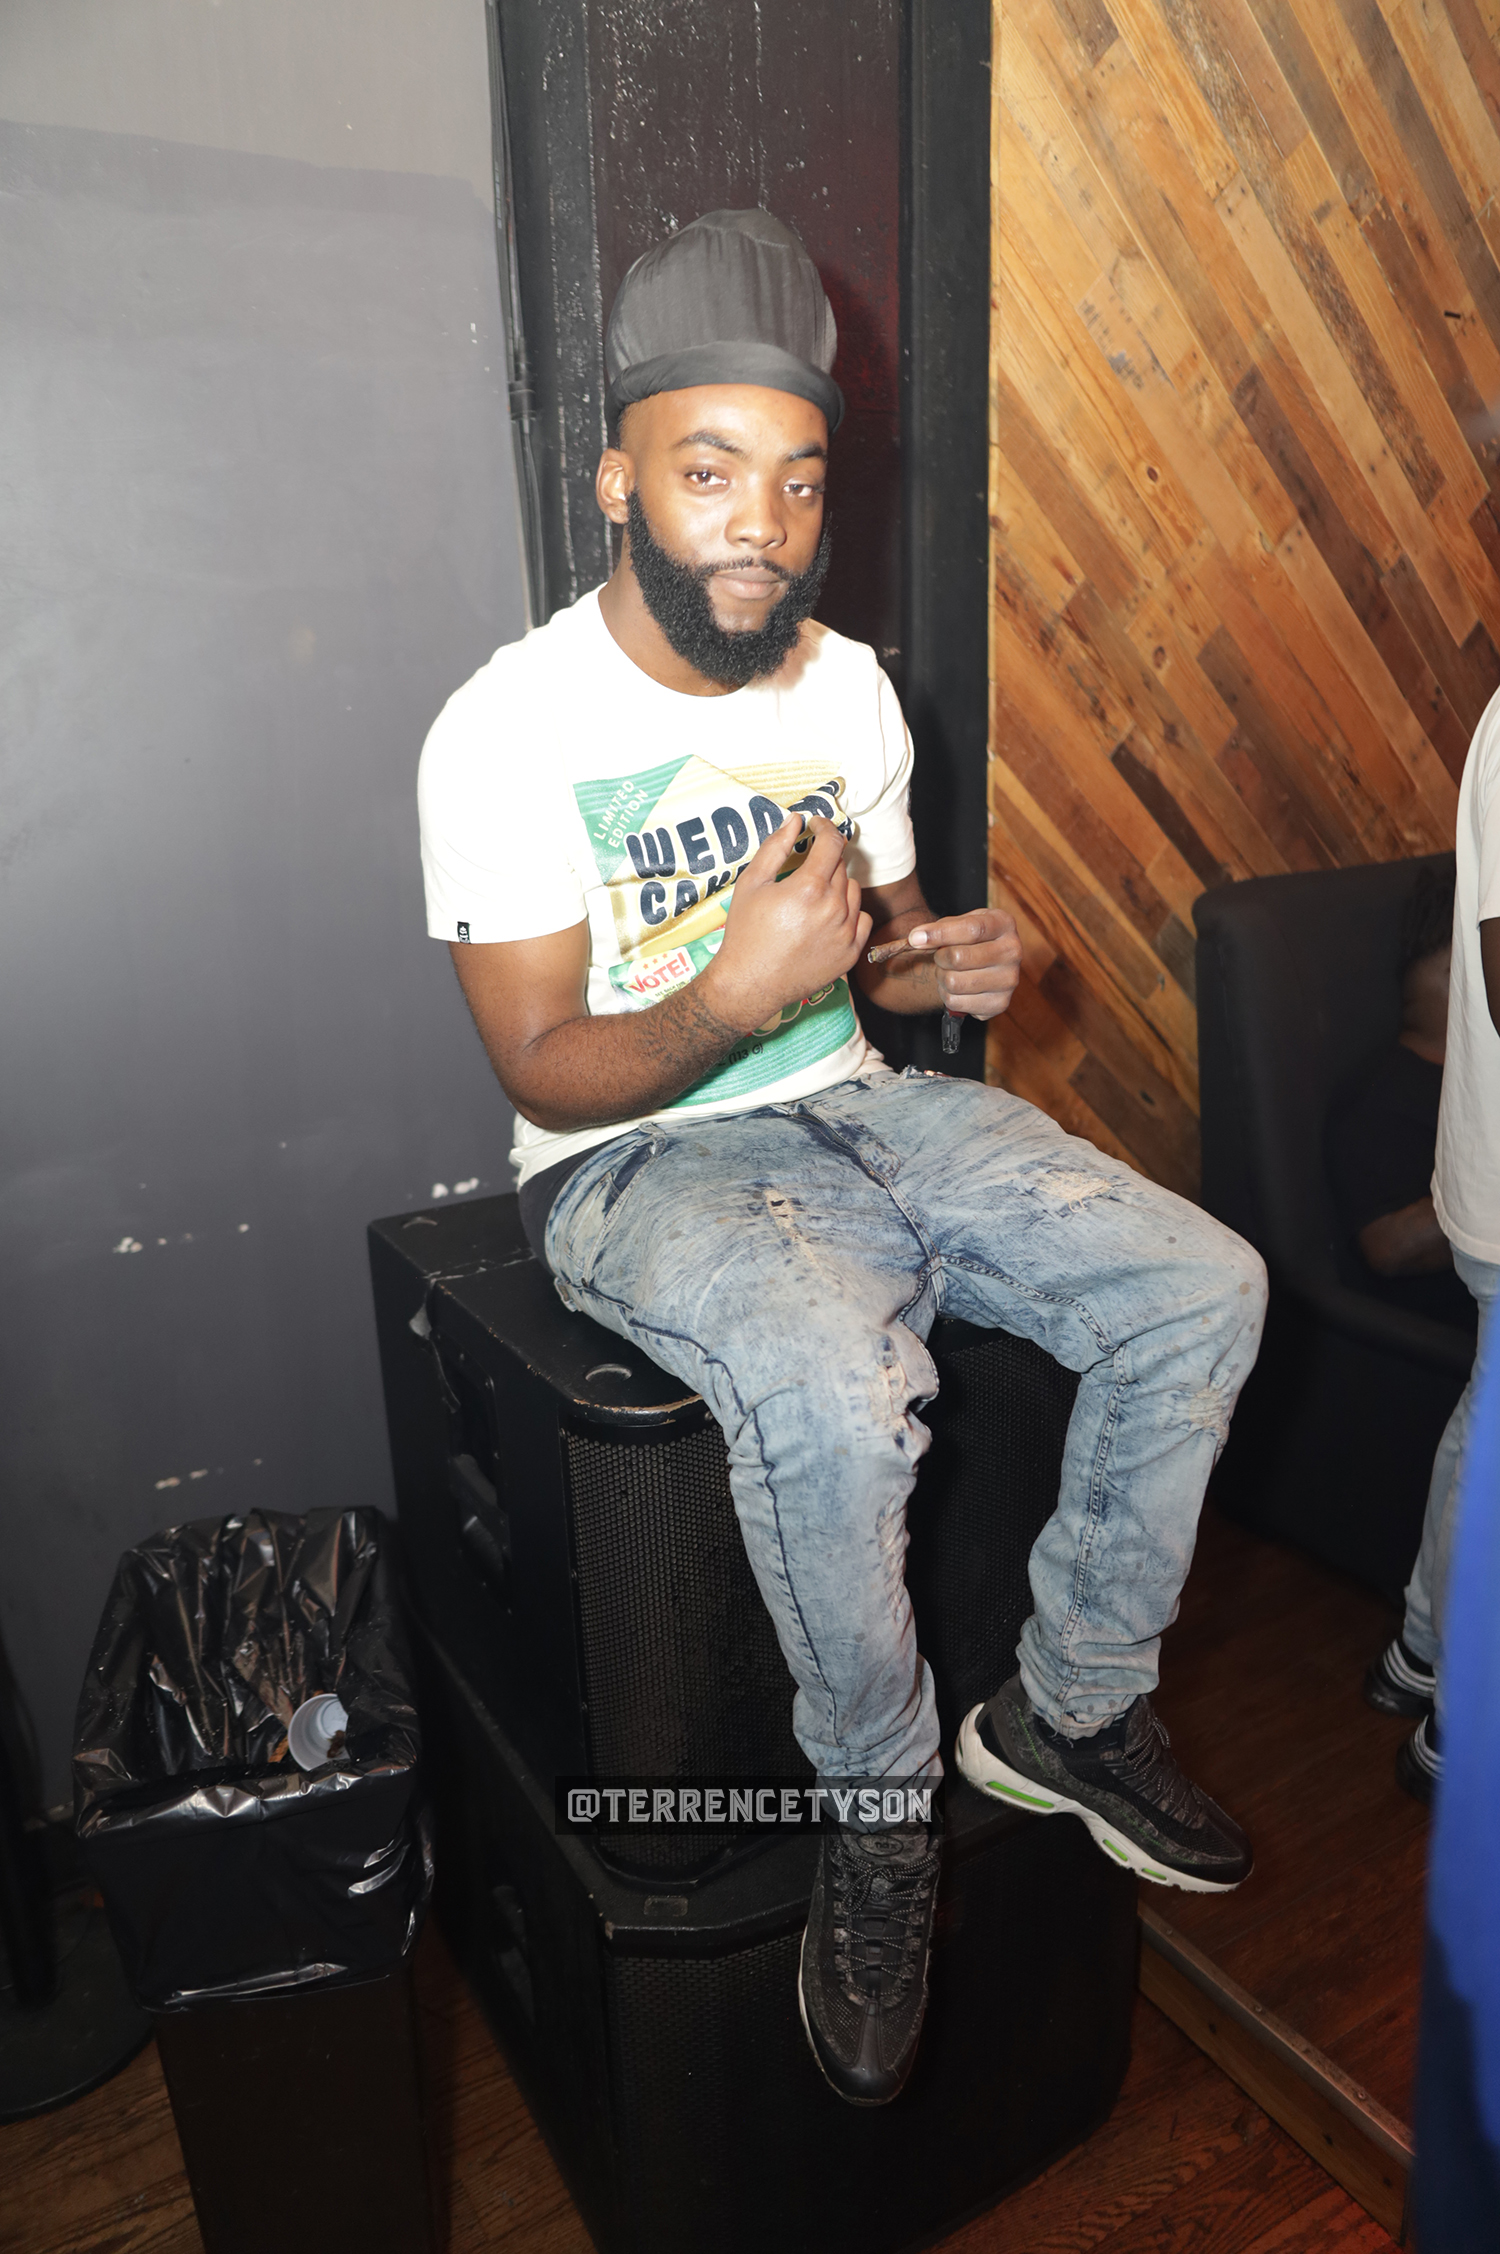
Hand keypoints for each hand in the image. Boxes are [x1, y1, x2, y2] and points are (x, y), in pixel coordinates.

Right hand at [702, 814, 872, 1033]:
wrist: (750, 984)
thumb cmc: (746, 933)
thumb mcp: (751, 883)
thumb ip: (775, 847)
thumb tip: (794, 819)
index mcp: (809, 887)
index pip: (832, 843)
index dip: (825, 827)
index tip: (817, 826)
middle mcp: (833, 908)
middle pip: (841, 867)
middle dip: (824, 860)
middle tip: (804, 870)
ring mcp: (845, 933)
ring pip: (853, 891)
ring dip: (837, 886)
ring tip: (812, 898)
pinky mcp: (851, 953)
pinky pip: (862, 919)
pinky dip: (849, 914)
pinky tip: (827, 919)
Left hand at [905, 909, 1021, 1021]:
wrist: (990, 961)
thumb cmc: (971, 939)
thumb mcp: (959, 923)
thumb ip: (939, 929)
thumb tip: (916, 939)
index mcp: (1004, 924)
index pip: (971, 929)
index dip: (940, 934)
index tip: (916, 938)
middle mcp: (1012, 952)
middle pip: (959, 958)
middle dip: (940, 957)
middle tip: (941, 956)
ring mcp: (1009, 980)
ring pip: (954, 983)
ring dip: (942, 978)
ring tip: (948, 971)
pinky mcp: (1000, 1004)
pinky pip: (956, 1003)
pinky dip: (947, 996)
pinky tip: (957, 987)